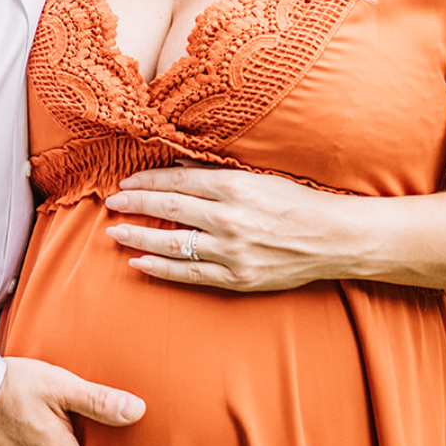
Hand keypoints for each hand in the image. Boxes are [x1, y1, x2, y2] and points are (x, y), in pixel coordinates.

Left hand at [104, 165, 362, 290]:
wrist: (334, 239)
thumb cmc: (297, 203)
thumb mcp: (258, 178)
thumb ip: (217, 175)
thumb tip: (178, 168)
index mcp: (234, 188)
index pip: (177, 183)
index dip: (146, 183)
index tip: (126, 184)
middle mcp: (228, 218)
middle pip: (168, 210)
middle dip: (135, 207)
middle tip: (111, 205)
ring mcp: (231, 251)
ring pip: (172, 244)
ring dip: (139, 237)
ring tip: (116, 233)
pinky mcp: (237, 278)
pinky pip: (189, 273)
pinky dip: (161, 268)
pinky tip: (140, 262)